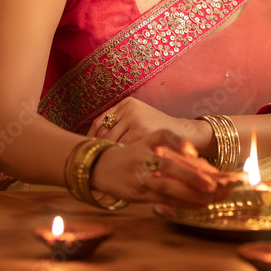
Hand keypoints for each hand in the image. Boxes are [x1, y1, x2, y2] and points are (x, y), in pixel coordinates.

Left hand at [87, 97, 213, 155]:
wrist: (185, 134)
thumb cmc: (159, 131)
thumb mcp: (140, 120)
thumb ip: (121, 125)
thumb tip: (93, 141)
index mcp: (126, 104)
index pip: (100, 122)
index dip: (91, 137)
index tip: (85, 150)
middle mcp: (129, 109)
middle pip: (104, 132)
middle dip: (97, 148)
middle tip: (90, 161)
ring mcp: (136, 119)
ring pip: (112, 141)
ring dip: (106, 154)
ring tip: (100, 166)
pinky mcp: (142, 131)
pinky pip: (123, 148)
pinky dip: (118, 158)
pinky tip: (116, 167)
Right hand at [90, 129, 229, 207]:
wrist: (99, 167)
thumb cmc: (130, 156)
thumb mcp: (147, 145)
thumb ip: (172, 152)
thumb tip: (203, 165)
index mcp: (147, 140)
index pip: (167, 137)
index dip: (182, 144)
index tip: (196, 154)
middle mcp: (143, 156)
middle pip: (170, 164)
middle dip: (195, 176)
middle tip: (215, 184)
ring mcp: (140, 176)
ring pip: (166, 184)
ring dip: (190, 192)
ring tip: (210, 196)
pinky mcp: (137, 193)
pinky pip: (162, 198)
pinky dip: (181, 202)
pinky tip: (198, 204)